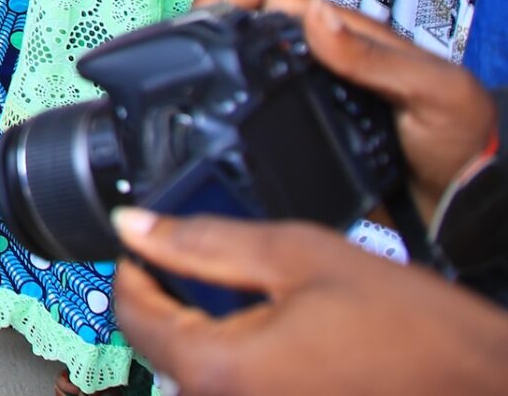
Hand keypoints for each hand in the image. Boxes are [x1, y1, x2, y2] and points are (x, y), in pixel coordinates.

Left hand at [112, 209, 507, 395]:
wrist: (487, 385)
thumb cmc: (416, 332)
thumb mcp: (302, 255)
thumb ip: (204, 240)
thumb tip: (134, 224)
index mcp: (221, 370)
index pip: (131, 312)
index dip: (136, 265)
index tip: (150, 242)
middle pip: (161, 345)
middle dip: (176, 298)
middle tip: (215, 262)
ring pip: (199, 371)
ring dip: (213, 331)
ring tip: (267, 300)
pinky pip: (239, 390)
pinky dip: (247, 361)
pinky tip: (287, 337)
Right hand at [195, 0, 498, 222]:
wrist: (467, 205)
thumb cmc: (464, 141)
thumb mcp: (432, 90)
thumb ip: (377, 57)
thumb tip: (315, 15)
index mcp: (350, 36)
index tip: (196, 14)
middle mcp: (325, 59)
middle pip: (252, 27)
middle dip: (210, 26)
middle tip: (176, 46)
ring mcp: (313, 94)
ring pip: (250, 67)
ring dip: (216, 64)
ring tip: (183, 79)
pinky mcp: (307, 131)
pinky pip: (259, 111)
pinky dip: (232, 106)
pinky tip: (214, 123)